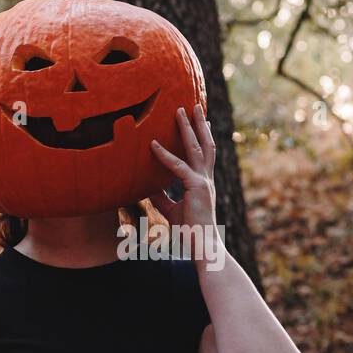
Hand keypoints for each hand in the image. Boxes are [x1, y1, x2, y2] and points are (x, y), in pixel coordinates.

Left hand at [149, 104, 218, 256]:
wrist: (203, 247)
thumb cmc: (189, 232)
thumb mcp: (171, 210)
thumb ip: (161, 197)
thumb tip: (146, 188)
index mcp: (203, 184)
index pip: (202, 156)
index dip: (199, 138)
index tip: (198, 121)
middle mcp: (206, 179)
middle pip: (205, 145)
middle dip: (199, 124)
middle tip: (194, 105)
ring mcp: (203, 182)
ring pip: (197, 148)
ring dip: (189, 128)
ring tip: (182, 109)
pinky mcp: (196, 188)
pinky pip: (178, 167)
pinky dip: (165, 156)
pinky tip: (153, 145)